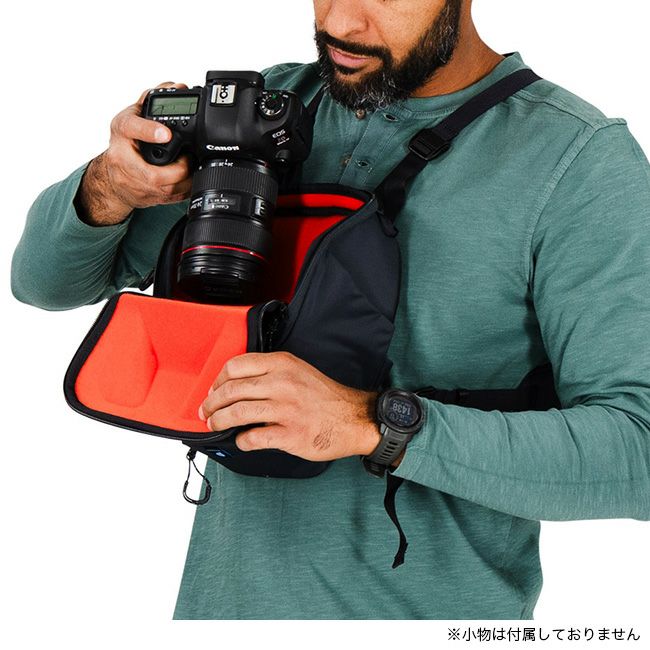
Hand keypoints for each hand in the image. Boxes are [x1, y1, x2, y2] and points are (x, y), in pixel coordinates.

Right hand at [77, 82, 192, 225]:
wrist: (111, 175)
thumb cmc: (124, 143)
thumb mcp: (132, 115)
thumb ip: (151, 99)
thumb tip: (176, 86)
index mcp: (121, 132)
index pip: (131, 128)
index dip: (150, 131)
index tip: (166, 132)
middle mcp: (123, 159)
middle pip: (154, 174)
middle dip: (179, 169)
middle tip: (189, 158)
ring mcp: (132, 182)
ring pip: (165, 189)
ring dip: (184, 180)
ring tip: (192, 168)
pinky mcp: (145, 197)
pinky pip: (170, 198)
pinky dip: (184, 190)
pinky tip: (188, 180)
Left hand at [199, 352, 381, 461]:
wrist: (354, 418)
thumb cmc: (325, 397)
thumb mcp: (298, 371)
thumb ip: (269, 373)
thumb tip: (236, 385)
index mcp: (282, 364)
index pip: (236, 365)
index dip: (218, 380)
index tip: (213, 390)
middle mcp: (283, 383)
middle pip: (232, 389)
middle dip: (212, 403)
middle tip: (206, 412)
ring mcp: (286, 409)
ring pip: (238, 413)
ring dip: (219, 421)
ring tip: (214, 426)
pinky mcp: (290, 434)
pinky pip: (253, 438)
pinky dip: (241, 441)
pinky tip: (241, 441)